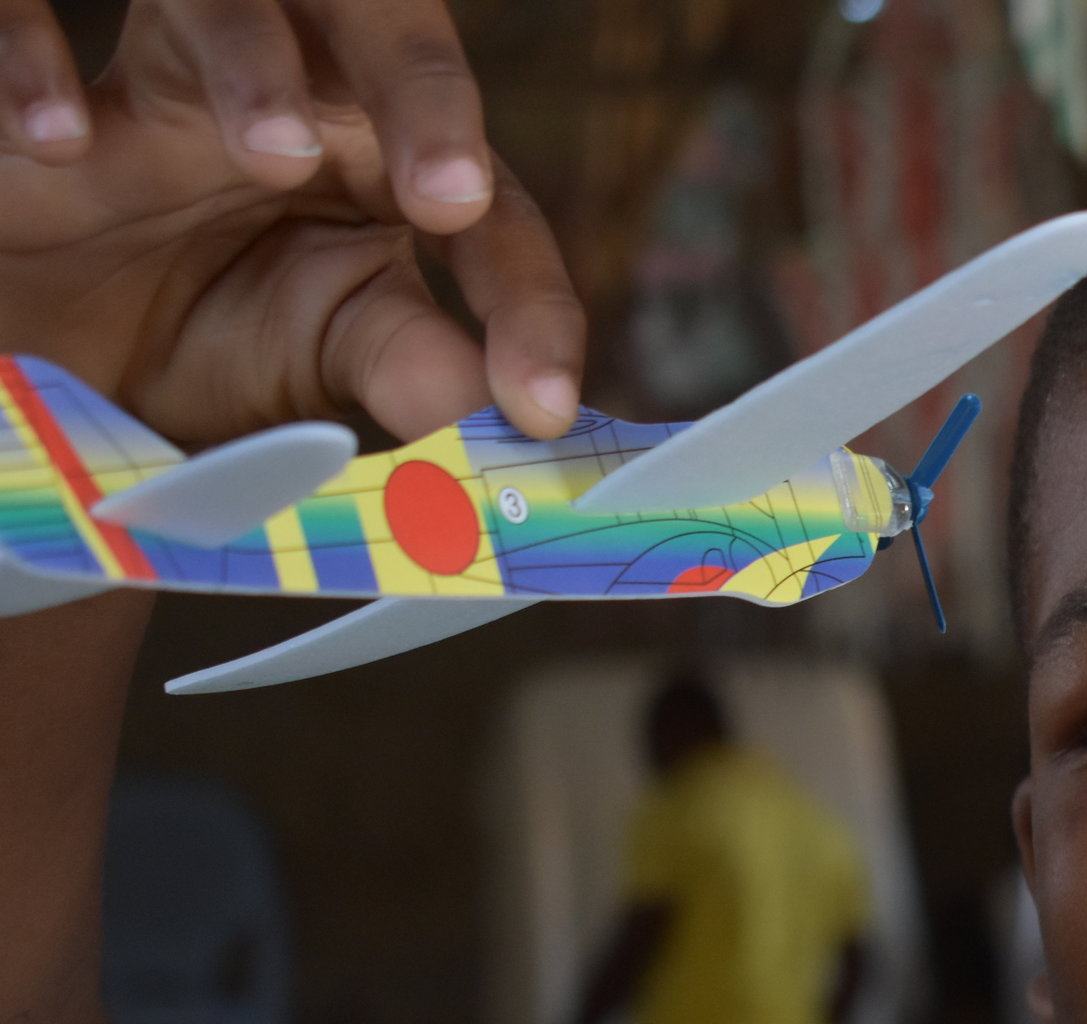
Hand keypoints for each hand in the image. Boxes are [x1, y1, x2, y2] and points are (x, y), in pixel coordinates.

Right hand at [0, 0, 581, 444]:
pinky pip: (20, 16)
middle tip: (450, 196)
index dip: (526, 301)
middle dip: (425, 93)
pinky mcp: (45, 89)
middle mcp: (299, 86)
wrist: (53, 340)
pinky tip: (61, 141)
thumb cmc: (212, 327)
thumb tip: (505, 419)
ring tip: (276, 153)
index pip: (492, 205)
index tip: (535, 403)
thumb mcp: (325, 356)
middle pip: (381, 24)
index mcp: (391, 158)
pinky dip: (34, 64)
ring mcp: (168, 69)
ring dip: (253, 61)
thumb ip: (409, 368)